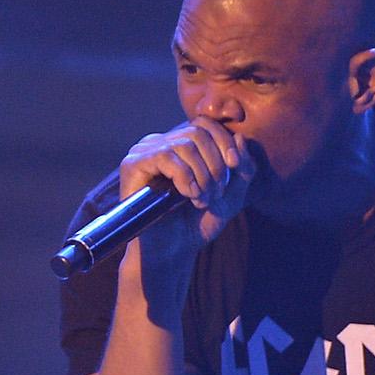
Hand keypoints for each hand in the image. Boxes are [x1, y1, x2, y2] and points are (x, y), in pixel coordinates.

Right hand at [117, 116, 251, 274]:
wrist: (173, 250)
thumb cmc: (198, 222)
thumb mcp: (231, 194)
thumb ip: (242, 168)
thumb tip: (240, 136)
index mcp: (180, 144)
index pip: (206, 124)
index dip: (225, 142)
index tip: (235, 168)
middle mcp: (159, 143)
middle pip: (198, 132)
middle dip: (216, 165)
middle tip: (215, 194)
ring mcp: (143, 152)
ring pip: (184, 144)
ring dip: (203, 175)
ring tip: (202, 200)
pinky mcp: (132, 165)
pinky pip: (165, 156)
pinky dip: (185, 176)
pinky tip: (188, 196)